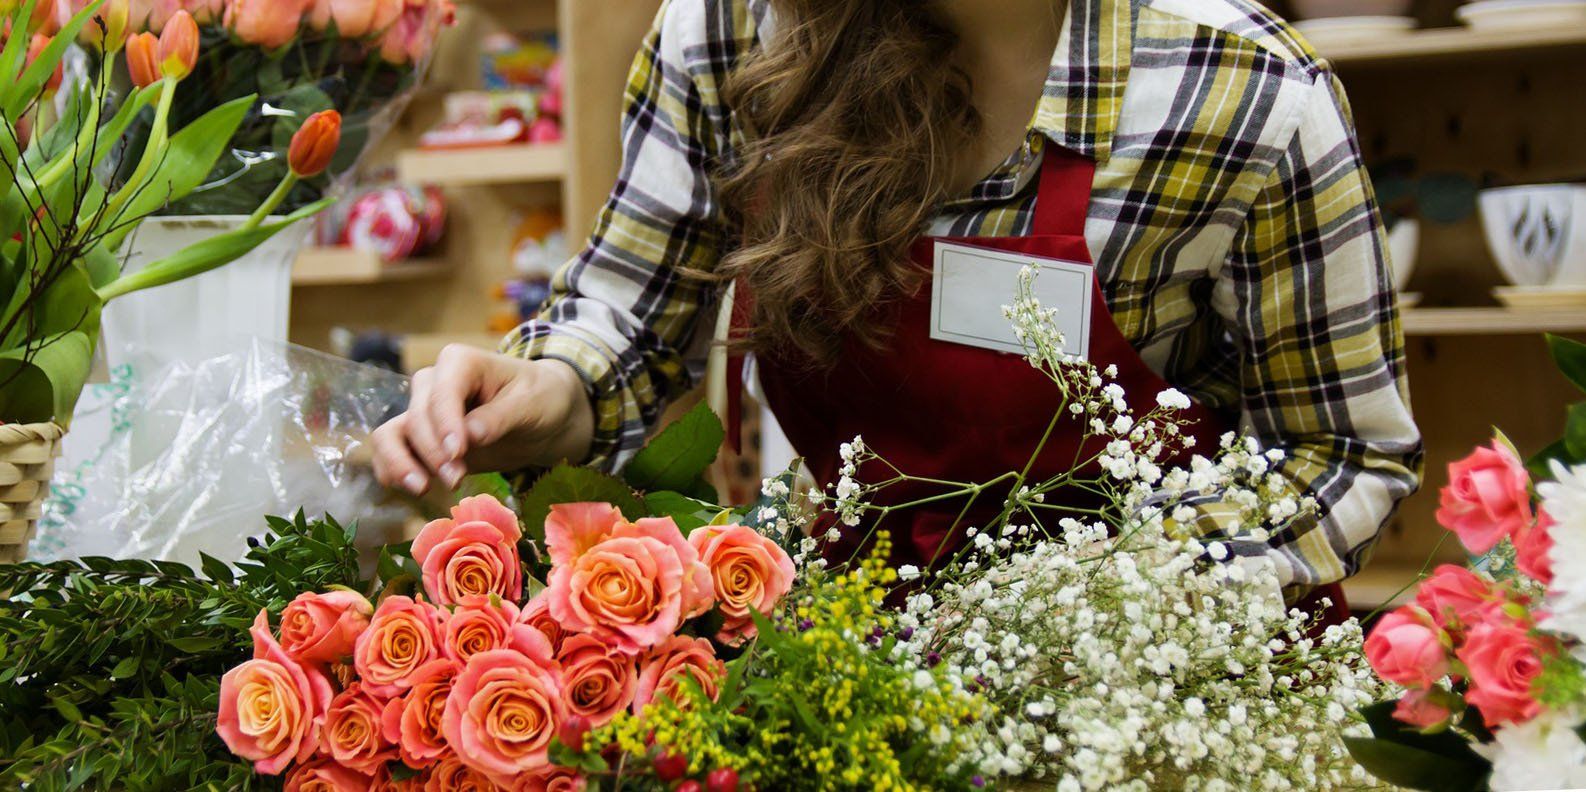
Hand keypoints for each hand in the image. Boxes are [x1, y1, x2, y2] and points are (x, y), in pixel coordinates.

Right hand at [371, 346, 594, 494]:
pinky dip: (392, 471)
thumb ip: (501, 417)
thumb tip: (470, 435)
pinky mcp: (420, 439)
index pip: (441, 392)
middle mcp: (433, 382)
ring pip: (389, 434)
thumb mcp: (532, 404)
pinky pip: (391, 452)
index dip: (444, 424)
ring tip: (423, 488)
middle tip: (457, 479)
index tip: (457, 453)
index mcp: (460, 362)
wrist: (544, 416)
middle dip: (433, 452)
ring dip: (401, 463)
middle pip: (416, 418)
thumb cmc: (540, 399)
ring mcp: (423, 411)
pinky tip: (413, 488)